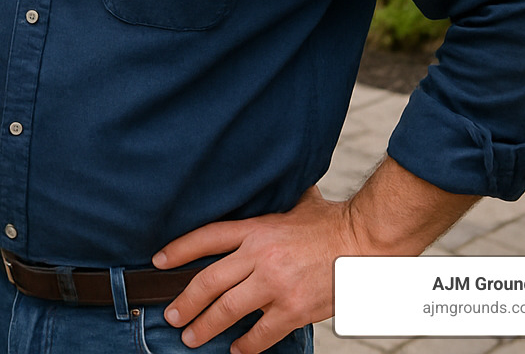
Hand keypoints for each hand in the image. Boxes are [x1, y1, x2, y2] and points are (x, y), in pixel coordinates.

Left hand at [151, 187, 356, 353]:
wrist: (365, 244)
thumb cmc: (331, 224)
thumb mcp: (294, 204)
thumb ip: (272, 204)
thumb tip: (263, 186)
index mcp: (256, 229)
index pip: (206, 238)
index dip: (178, 250)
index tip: (159, 262)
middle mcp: (260, 256)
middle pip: (208, 281)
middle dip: (185, 302)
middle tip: (171, 315)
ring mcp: (276, 285)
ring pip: (228, 310)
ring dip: (205, 326)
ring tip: (190, 337)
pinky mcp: (295, 309)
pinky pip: (262, 333)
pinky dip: (246, 345)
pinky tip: (236, 350)